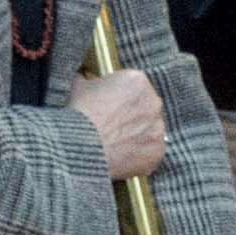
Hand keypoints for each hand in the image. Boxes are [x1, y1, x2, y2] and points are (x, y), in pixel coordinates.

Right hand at [69, 63, 170, 186]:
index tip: (108, 106)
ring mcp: (158, 127)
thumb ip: (87, 79)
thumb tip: (83, 78)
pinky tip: (121, 156)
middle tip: (111, 125)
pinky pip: (150, 151)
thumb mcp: (77, 86)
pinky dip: (139, 154)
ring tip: (114, 142)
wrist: (80, 146)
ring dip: (136, 134)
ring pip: (149, 129)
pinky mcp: (157, 151)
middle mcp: (153, 102)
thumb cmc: (78, 114)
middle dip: (131, 114)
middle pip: (145, 106)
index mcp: (136, 81)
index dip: (119, 96)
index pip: (132, 86)